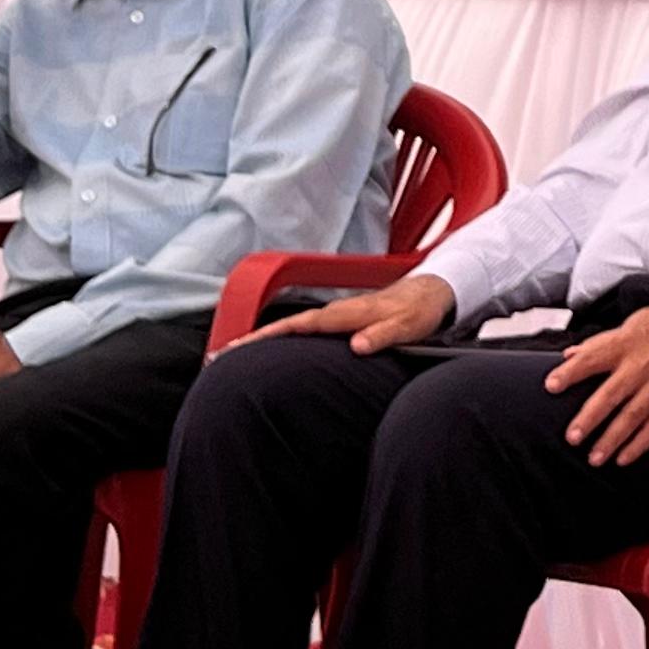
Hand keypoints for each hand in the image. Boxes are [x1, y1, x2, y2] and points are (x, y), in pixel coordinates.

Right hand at [248, 273, 456, 352]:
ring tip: (229, 354)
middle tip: (217, 355)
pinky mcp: (339, 322)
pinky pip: (303, 330)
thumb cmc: (419, 312)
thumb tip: (356, 347)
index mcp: (346, 314)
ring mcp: (336, 316)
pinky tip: (268, 352)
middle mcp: (336, 312)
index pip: (300, 326)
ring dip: (261, 340)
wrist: (431, 293)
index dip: (269, 338)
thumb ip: (384, 335)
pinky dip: (281, 339)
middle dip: (252, 340)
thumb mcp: (408, 326)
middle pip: (285, 327)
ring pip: (291, 328)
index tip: (240, 348)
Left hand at [547, 294, 648, 467]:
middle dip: (591, 417)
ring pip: (633, 416)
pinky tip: (624, 458)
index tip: (551, 385)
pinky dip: (640, 444)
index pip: (594, 357)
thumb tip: (570, 355)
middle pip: (612, 394)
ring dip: (612, 439)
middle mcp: (643, 365)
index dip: (571, 371)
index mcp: (628, 342)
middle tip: (572, 437)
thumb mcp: (633, 323)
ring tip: (594, 457)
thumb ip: (600, 342)